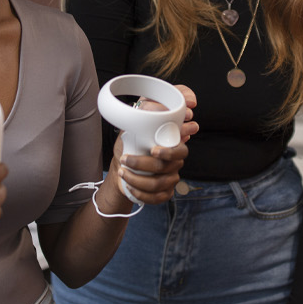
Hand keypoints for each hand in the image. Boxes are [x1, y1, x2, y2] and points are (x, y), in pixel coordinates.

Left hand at [103, 85, 197, 207]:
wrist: (122, 167)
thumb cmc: (131, 143)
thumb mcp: (135, 124)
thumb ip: (147, 110)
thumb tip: (154, 106)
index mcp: (173, 145)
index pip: (180, 150)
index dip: (168, 151)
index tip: (152, 150)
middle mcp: (174, 162)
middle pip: (167, 167)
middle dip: (144, 164)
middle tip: (126, 159)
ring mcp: (170, 178)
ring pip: (159, 183)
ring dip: (138, 179)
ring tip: (122, 171)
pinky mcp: (164, 192)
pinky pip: (157, 198)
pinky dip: (142, 194)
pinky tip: (130, 186)